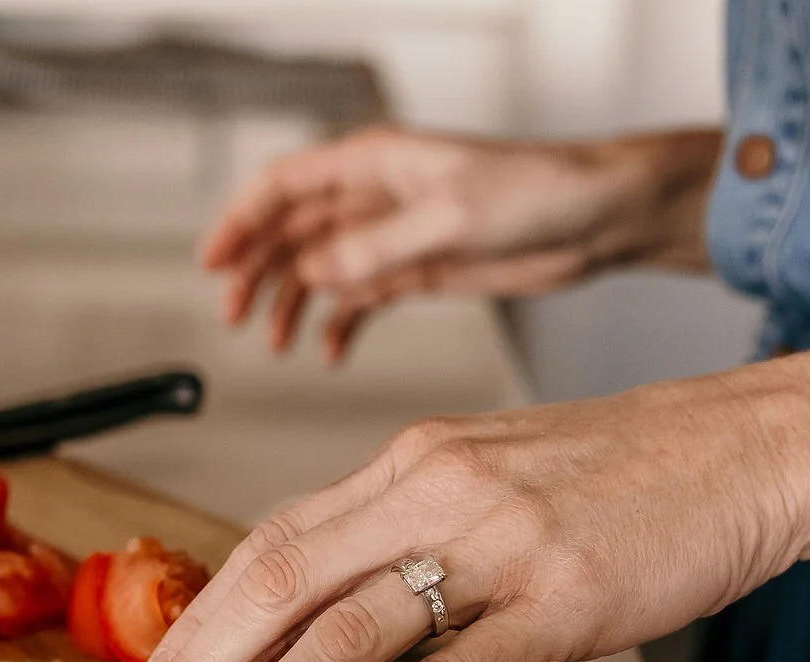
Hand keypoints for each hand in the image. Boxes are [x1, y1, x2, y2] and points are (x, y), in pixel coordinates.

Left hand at [140, 364, 809, 661]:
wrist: (750, 450)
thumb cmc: (631, 468)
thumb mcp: (500, 467)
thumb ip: (417, 518)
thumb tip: (342, 590)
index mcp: (418, 458)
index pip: (281, 532)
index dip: (212, 604)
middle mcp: (442, 488)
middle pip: (287, 571)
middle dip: (212, 650)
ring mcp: (502, 542)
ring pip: (356, 620)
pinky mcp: (563, 599)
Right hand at [203, 125, 720, 363]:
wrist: (597, 219)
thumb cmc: (537, 192)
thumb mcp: (449, 220)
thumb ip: (375, 249)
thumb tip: (313, 274)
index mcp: (374, 161)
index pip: (283, 186)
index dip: (241, 222)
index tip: (212, 264)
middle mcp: (375, 195)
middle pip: (292, 230)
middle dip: (257, 271)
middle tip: (234, 317)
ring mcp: (394, 233)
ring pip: (321, 268)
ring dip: (293, 304)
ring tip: (276, 345)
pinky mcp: (418, 268)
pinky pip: (361, 298)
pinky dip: (339, 325)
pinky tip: (329, 354)